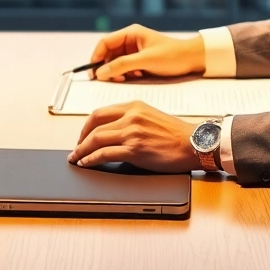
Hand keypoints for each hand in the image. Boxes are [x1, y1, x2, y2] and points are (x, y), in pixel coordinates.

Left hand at [67, 101, 199, 171]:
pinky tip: (87, 162)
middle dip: (80, 139)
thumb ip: (131, 120)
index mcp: (133, 106)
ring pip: (96, 139)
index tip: (82, 135)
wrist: (194, 143)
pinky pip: (104, 154)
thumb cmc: (176, 133)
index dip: (86, 126)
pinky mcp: (134, 149)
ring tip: (76, 158)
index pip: (100, 113)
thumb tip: (111, 133)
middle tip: (76, 149)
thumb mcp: (150, 117)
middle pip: (94, 125)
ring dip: (82, 150)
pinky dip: (91, 159)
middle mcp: (131, 116)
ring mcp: (132, 132)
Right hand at [88, 24, 204, 81]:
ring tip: (123, 80)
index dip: (96, 57)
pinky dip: (126, 75)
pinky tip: (135, 77)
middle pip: (108, 54)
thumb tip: (100, 72)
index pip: (105, 43)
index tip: (93, 72)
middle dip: (106, 67)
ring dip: (116, 72)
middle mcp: (130, 41)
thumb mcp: (145, 60)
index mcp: (130, 33)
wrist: (193, 60)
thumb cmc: (172, 56)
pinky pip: (125, 68)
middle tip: (106, 81)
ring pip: (116, 63)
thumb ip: (122, 65)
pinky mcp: (140, 61)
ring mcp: (135, 51)